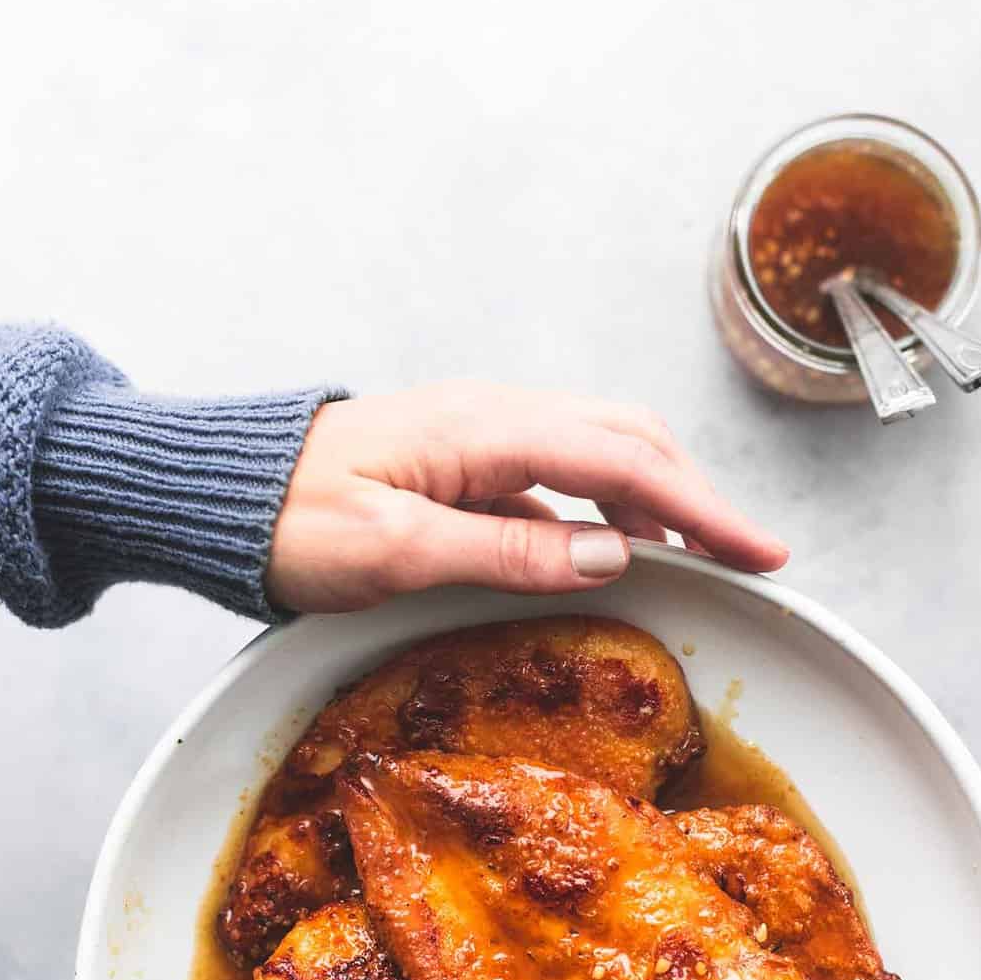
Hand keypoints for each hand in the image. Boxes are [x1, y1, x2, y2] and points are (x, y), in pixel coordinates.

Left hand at [267, 381, 786, 611]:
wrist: (219, 494)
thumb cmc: (287, 521)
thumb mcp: (394, 550)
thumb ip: (506, 551)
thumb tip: (612, 556)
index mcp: (485, 431)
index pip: (625, 464)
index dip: (702, 511)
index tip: (761, 554)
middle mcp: (493, 417)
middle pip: (629, 441)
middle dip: (698, 499)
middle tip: (750, 559)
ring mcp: (480, 436)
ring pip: (599, 453)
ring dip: (656, 502)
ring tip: (697, 562)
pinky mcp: (465, 463)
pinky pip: (559, 478)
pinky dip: (605, 513)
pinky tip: (613, 554)